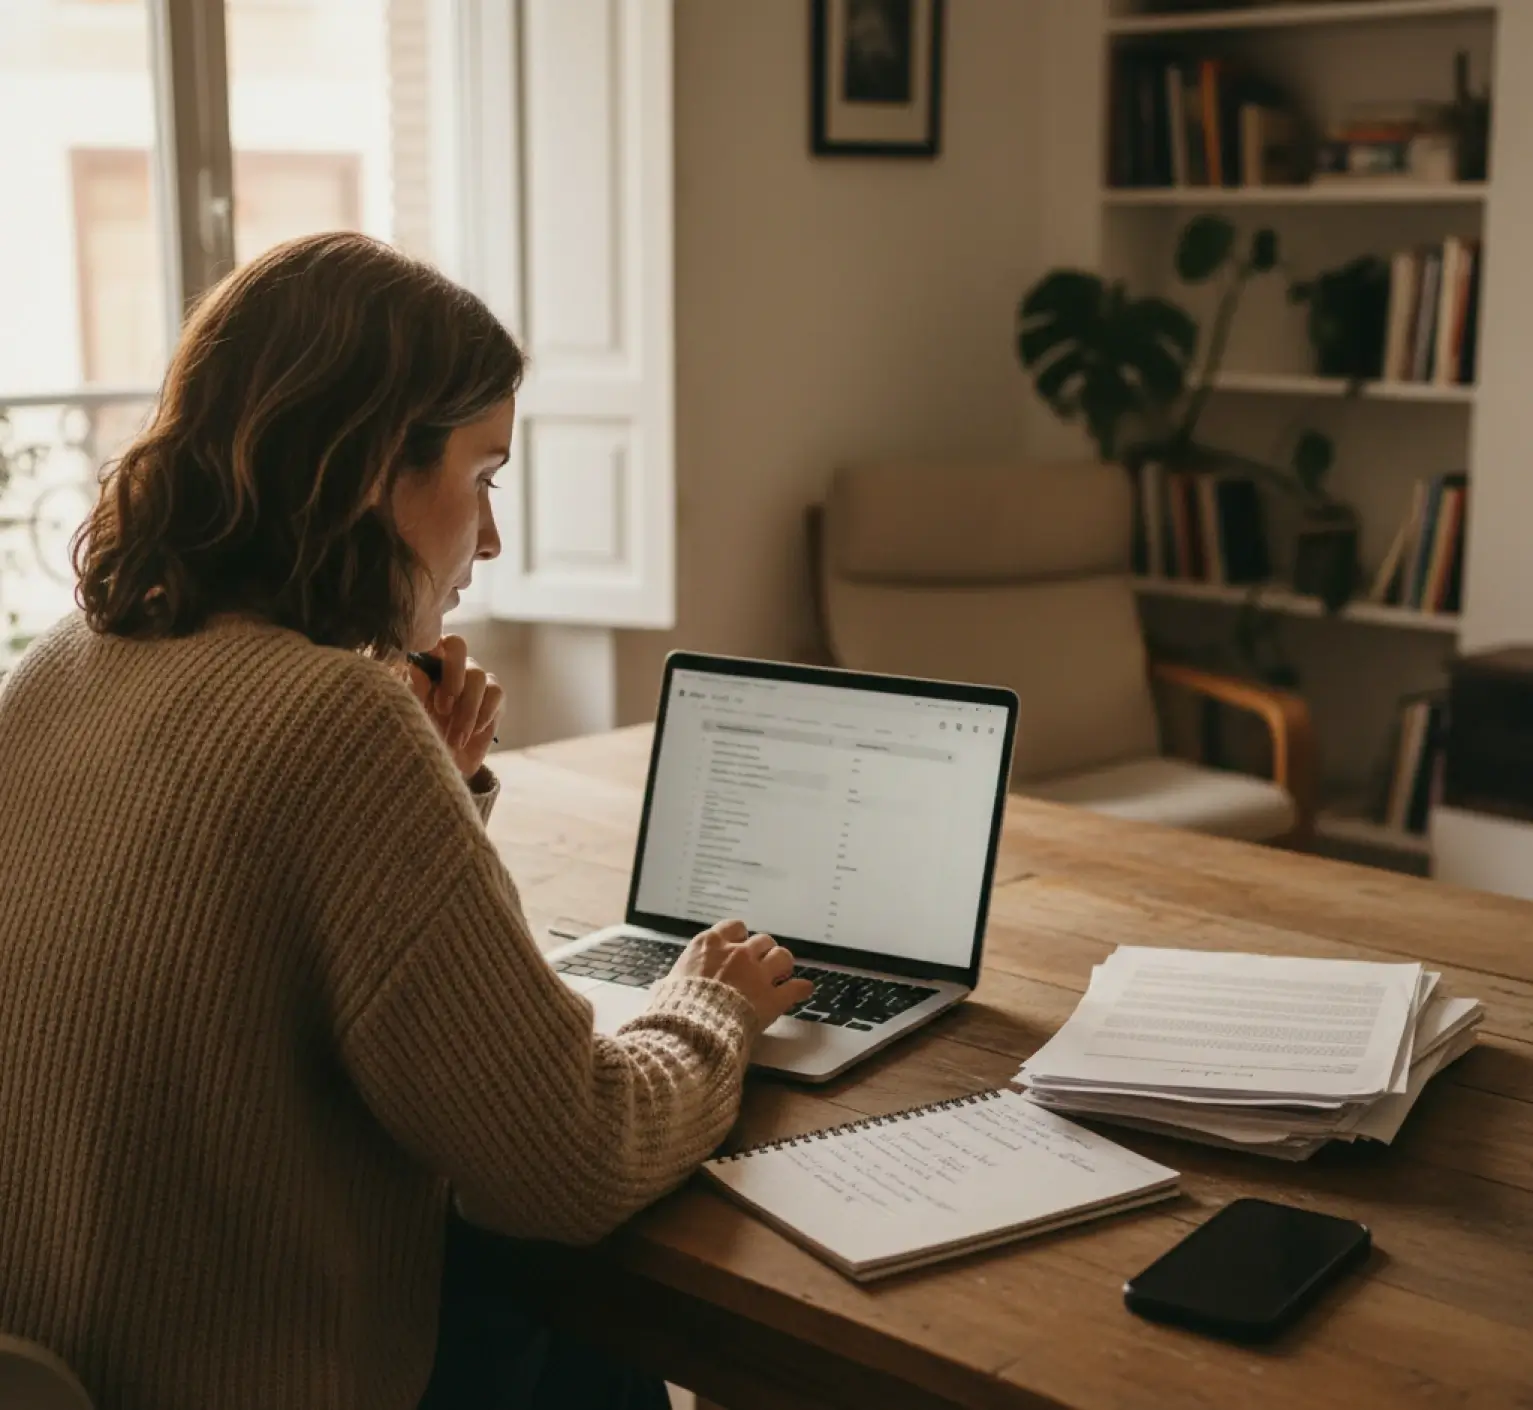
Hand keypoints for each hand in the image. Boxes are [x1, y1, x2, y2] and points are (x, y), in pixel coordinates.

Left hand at [403, 634, 503, 779]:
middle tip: (442, 710)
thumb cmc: (421, 737)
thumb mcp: (412, 716)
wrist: (444, 766)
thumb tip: (415, 665)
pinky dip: (484, 714)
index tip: (430, 686)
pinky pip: (496, 693)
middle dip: (452, 678)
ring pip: (478, 676)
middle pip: (458, 646)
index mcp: (425, 663)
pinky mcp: (494, 697)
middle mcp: (451, 665)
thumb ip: (414, 690)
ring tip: (455, 738)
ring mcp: (474, 679)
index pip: (431, 638)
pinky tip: (473, 732)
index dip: (433, 652)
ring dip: (467, 710)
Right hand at [671, 919, 813, 1030]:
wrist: (692, 1030)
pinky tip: (804, 989)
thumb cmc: (675, 1010)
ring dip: (781, 963)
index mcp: (709, 946)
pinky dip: (800, 989)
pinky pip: (795, 988)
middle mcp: (736, 954)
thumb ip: (676, 979)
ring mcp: (757, 974)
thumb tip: (665, 987)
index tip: (740, 945)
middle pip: (762, 940)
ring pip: (781, 956)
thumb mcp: (667, 986)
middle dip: (763, 951)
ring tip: (781, 972)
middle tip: (762, 963)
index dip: (739, 937)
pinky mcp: (772, 998)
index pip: (734, 927)